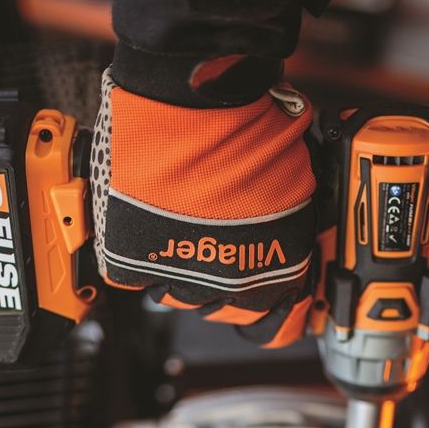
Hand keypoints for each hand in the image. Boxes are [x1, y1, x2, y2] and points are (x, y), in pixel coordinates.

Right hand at [91, 69, 317, 346]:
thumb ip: (291, 220)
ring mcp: (177, 278)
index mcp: (276, 277)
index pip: (276, 323)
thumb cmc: (253, 130)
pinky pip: (134, 274)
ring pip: (179, 292)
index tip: (272, 296)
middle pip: (226, 309)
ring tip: (184, 224)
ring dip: (182, 264)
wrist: (193, 104)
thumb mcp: (298, 182)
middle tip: (221, 243)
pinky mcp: (130, 262)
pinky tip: (152, 223)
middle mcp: (227, 289)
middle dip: (226, 279)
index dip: (274, 306)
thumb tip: (295, 222)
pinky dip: (140, 253)